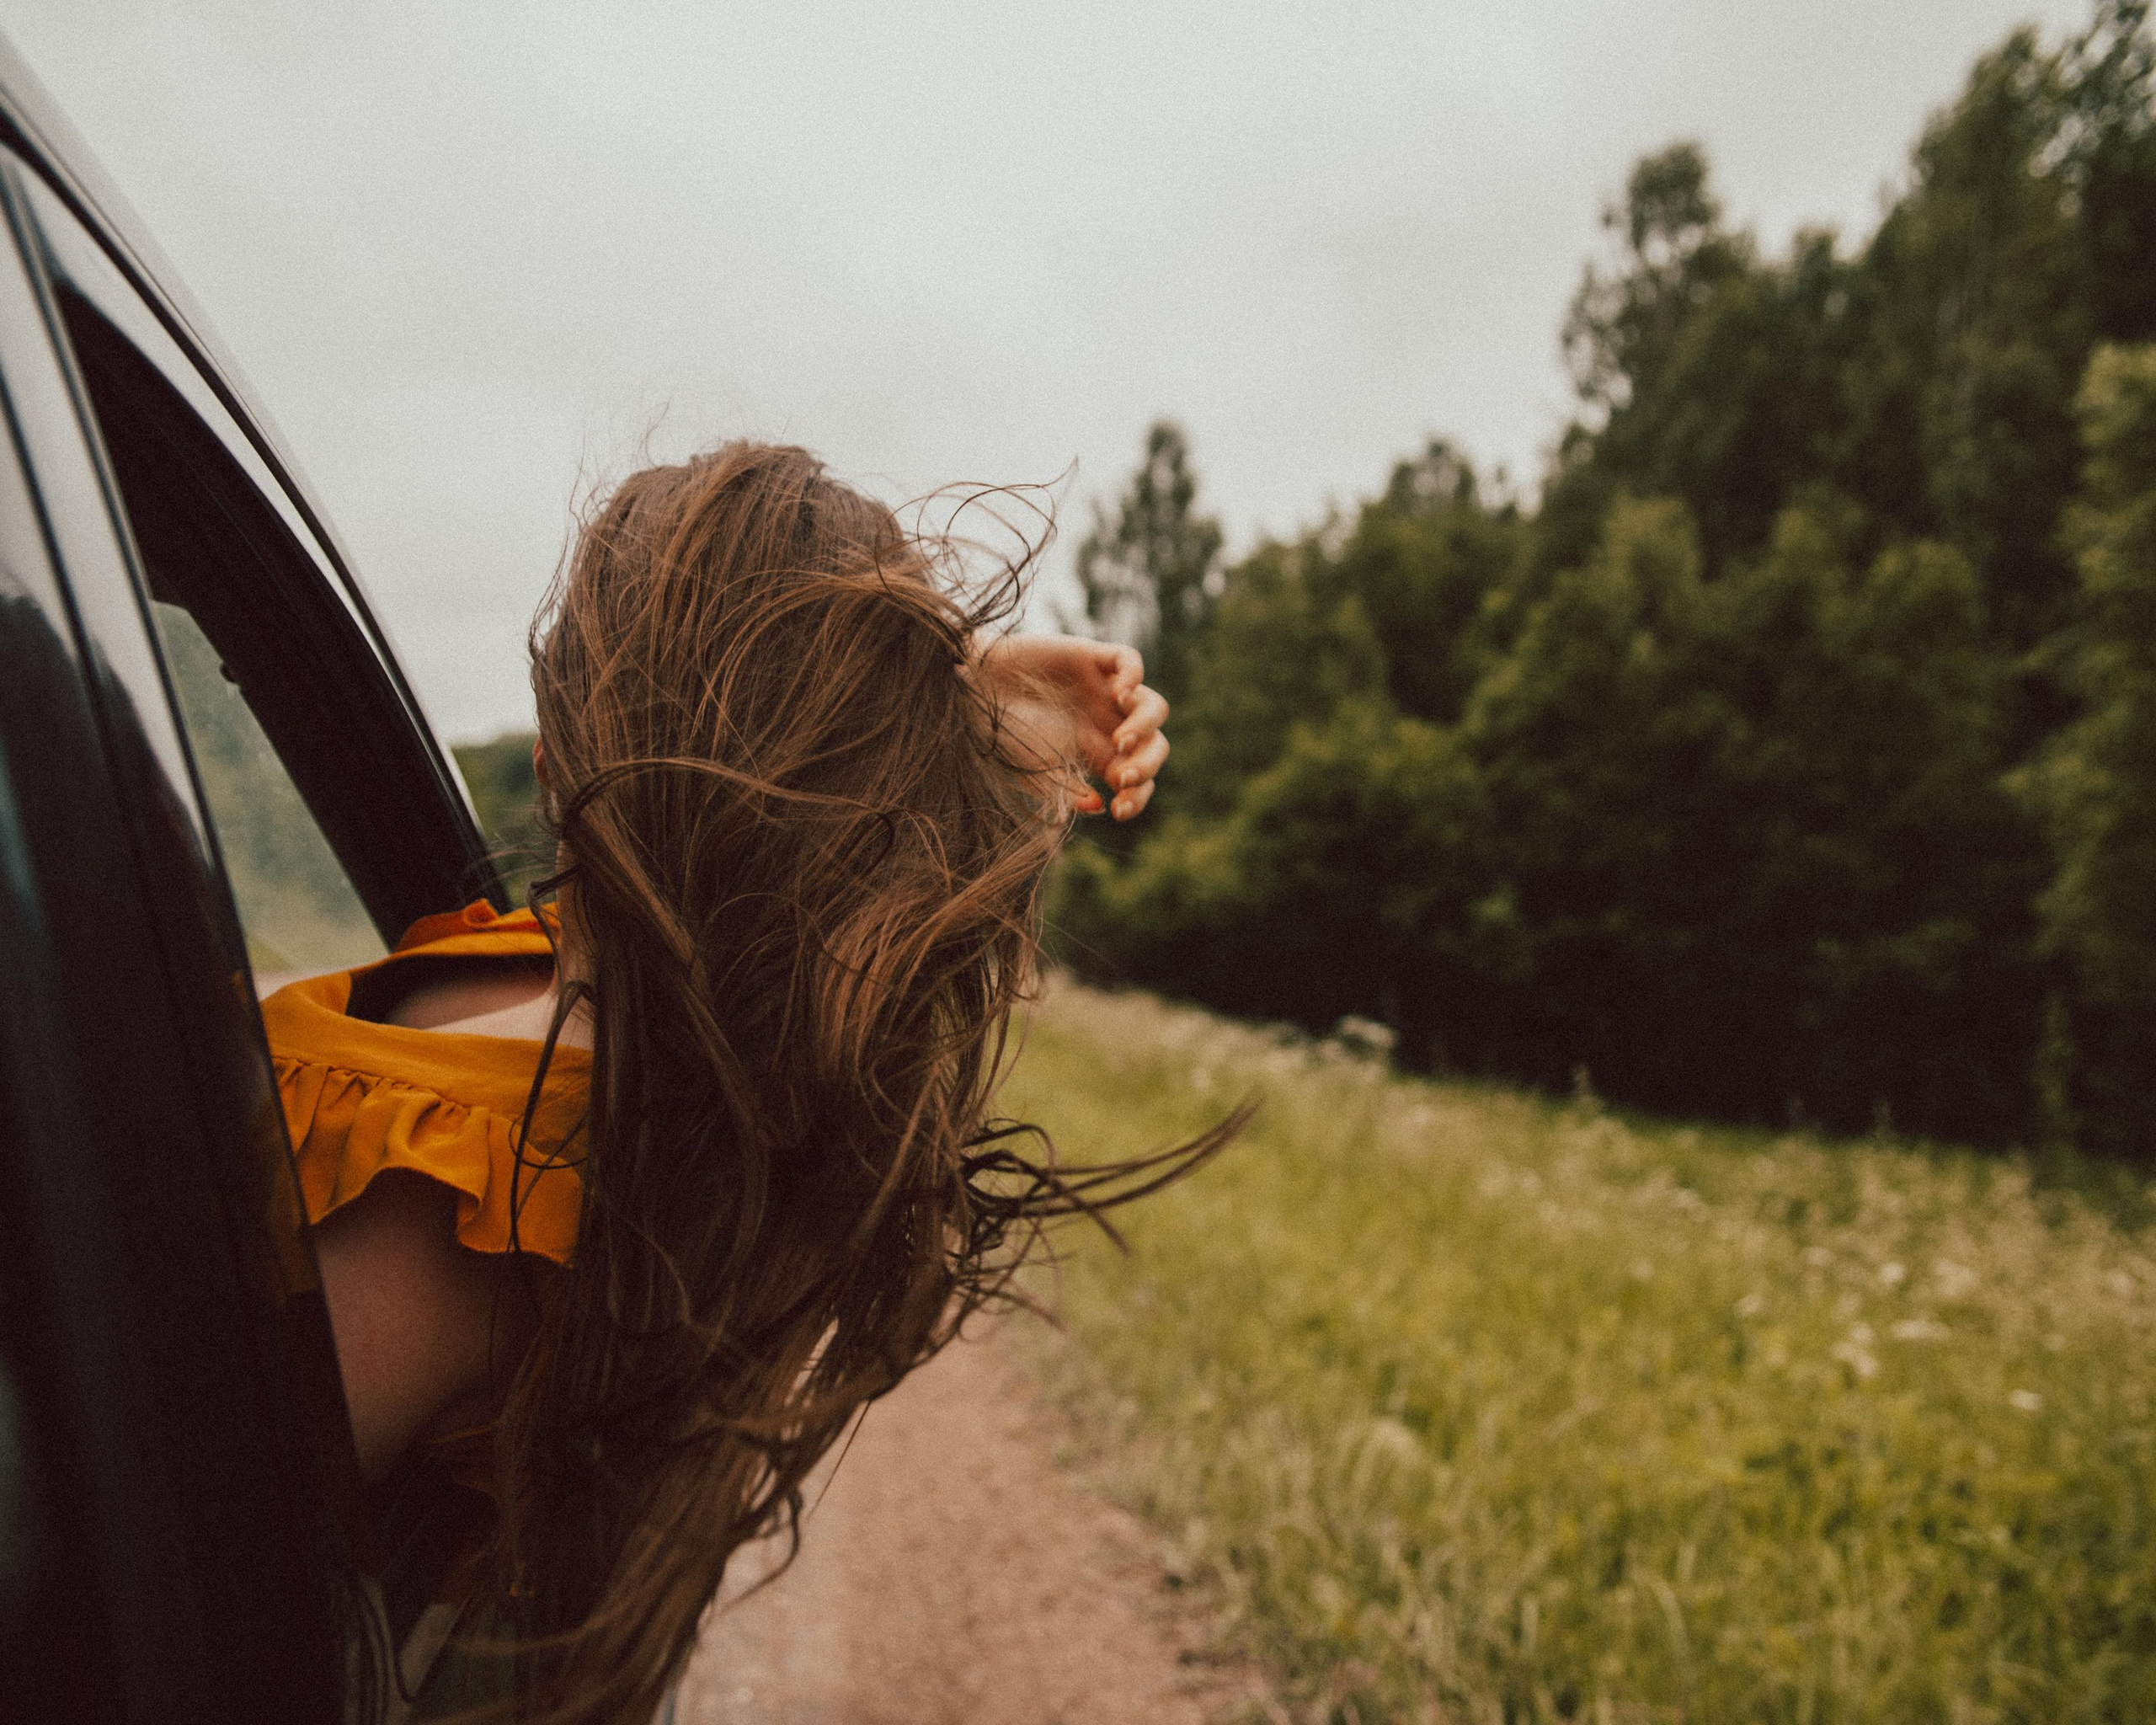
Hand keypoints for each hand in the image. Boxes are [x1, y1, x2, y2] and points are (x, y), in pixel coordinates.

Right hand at [973, 634, 1169, 820]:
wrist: (966, 688)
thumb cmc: (995, 732)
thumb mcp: (1029, 769)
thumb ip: (1063, 790)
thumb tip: (1098, 805)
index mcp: (1095, 752)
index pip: (1137, 776)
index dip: (1137, 796)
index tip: (1118, 810)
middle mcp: (1105, 721)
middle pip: (1154, 744)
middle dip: (1147, 765)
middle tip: (1123, 776)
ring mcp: (1102, 689)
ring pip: (1154, 706)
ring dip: (1145, 727)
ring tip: (1121, 740)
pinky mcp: (1090, 656)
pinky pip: (1131, 660)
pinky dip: (1134, 677)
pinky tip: (1120, 696)